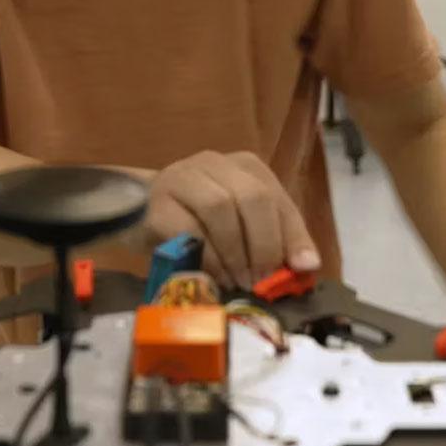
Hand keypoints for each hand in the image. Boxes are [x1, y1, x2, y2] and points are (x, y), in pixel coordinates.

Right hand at [143, 150, 318, 288]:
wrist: (137, 213)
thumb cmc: (200, 222)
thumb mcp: (244, 226)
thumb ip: (277, 239)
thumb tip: (308, 265)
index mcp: (245, 166)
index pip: (278, 198)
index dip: (291, 237)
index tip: (296, 271)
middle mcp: (215, 163)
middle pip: (252, 197)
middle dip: (263, 244)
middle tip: (262, 280)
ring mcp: (182, 178)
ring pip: (220, 208)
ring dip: (234, 252)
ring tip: (238, 282)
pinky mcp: (157, 203)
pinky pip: (188, 229)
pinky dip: (207, 258)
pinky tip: (214, 276)